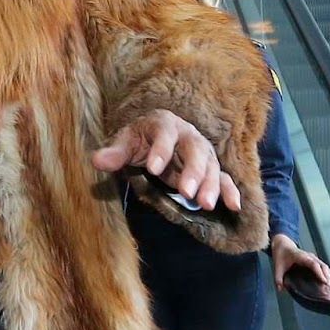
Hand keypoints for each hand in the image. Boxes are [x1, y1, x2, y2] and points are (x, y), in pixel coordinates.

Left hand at [91, 109, 240, 211]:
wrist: (156, 136)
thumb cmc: (138, 139)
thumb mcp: (124, 143)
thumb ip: (114, 153)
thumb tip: (97, 160)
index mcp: (165, 124)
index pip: (164, 135)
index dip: (159, 151)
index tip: (152, 169)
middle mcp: (188, 135)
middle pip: (195, 150)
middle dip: (192, 171)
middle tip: (187, 192)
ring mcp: (203, 151)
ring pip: (211, 166)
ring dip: (211, 185)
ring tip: (206, 204)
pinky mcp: (211, 167)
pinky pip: (223, 177)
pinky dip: (229, 190)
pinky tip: (233, 205)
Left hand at [270, 233, 329, 294]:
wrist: (283, 246)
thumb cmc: (281, 255)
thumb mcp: (277, 267)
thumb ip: (278, 278)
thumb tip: (280, 289)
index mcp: (301, 257)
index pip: (313, 264)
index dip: (320, 273)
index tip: (324, 281)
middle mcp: (309, 256)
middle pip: (323, 266)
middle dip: (327, 277)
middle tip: (328, 289)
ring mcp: (313, 258)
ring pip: (325, 266)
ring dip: (328, 277)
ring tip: (328, 288)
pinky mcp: (314, 261)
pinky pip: (323, 267)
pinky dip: (326, 275)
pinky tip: (325, 283)